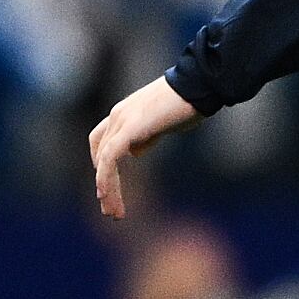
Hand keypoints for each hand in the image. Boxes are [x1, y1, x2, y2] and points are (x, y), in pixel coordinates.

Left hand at [87, 76, 201, 220]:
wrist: (198, 86)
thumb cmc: (190, 102)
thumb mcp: (166, 122)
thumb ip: (149, 136)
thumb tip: (136, 151)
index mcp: (125, 112)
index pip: (102, 139)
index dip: (102, 161)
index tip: (109, 181)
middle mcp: (118, 115)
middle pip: (99, 152)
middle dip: (104, 181)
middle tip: (110, 207)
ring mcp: (122, 120)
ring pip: (103, 160)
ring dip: (106, 188)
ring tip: (113, 212)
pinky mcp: (130, 129)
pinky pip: (110, 159)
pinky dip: (107, 179)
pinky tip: (108, 195)